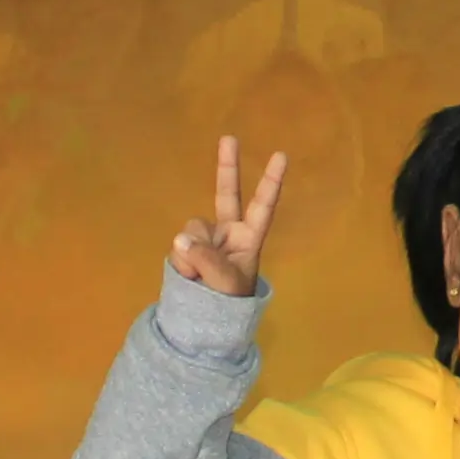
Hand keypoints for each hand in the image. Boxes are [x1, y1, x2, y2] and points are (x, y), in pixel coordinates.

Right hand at [170, 133, 287, 296]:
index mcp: (249, 239)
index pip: (262, 207)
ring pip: (193, 229)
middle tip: (229, 137)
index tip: (281, 156)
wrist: (202, 321)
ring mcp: (206, 237)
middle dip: (227, 167)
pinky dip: (181, 260)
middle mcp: (228, 232)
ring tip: (199, 277)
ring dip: (192, 252)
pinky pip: (178, 244)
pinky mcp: (185, 245)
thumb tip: (182, 239)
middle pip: (227, 194)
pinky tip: (188, 275)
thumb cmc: (227, 303)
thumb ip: (207, 260)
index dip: (270, 183)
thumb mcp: (225, 284)